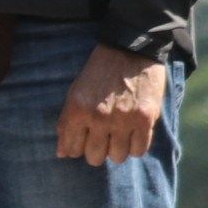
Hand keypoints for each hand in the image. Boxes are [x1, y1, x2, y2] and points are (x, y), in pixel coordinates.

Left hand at [55, 46, 167, 165]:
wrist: (130, 50)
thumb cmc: (99, 73)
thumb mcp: (75, 93)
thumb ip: (67, 123)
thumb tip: (62, 154)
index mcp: (77, 110)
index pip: (71, 149)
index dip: (77, 148)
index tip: (84, 139)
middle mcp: (99, 118)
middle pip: (94, 157)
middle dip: (97, 150)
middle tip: (102, 137)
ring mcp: (123, 120)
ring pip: (117, 157)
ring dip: (117, 149)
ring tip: (118, 134)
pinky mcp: (145, 119)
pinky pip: (139, 150)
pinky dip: (135, 146)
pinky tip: (132, 134)